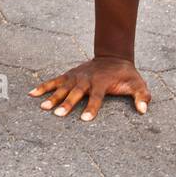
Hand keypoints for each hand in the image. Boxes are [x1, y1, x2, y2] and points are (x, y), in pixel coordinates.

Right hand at [29, 57, 150, 120]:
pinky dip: (43, 86)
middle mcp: (86, 80)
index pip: (96, 97)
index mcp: (102, 83)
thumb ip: (141, 96)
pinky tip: (32, 94)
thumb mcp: (137, 83)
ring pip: (62, 87)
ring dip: (52, 97)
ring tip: (43, 107)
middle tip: (58, 115)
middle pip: (76, 93)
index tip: (85, 119)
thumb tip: (144, 110)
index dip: (92, 108)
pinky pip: (54, 81)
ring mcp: (76, 77)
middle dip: (67, 104)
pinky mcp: (69, 75)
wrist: (112, 57)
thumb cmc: (125, 74)